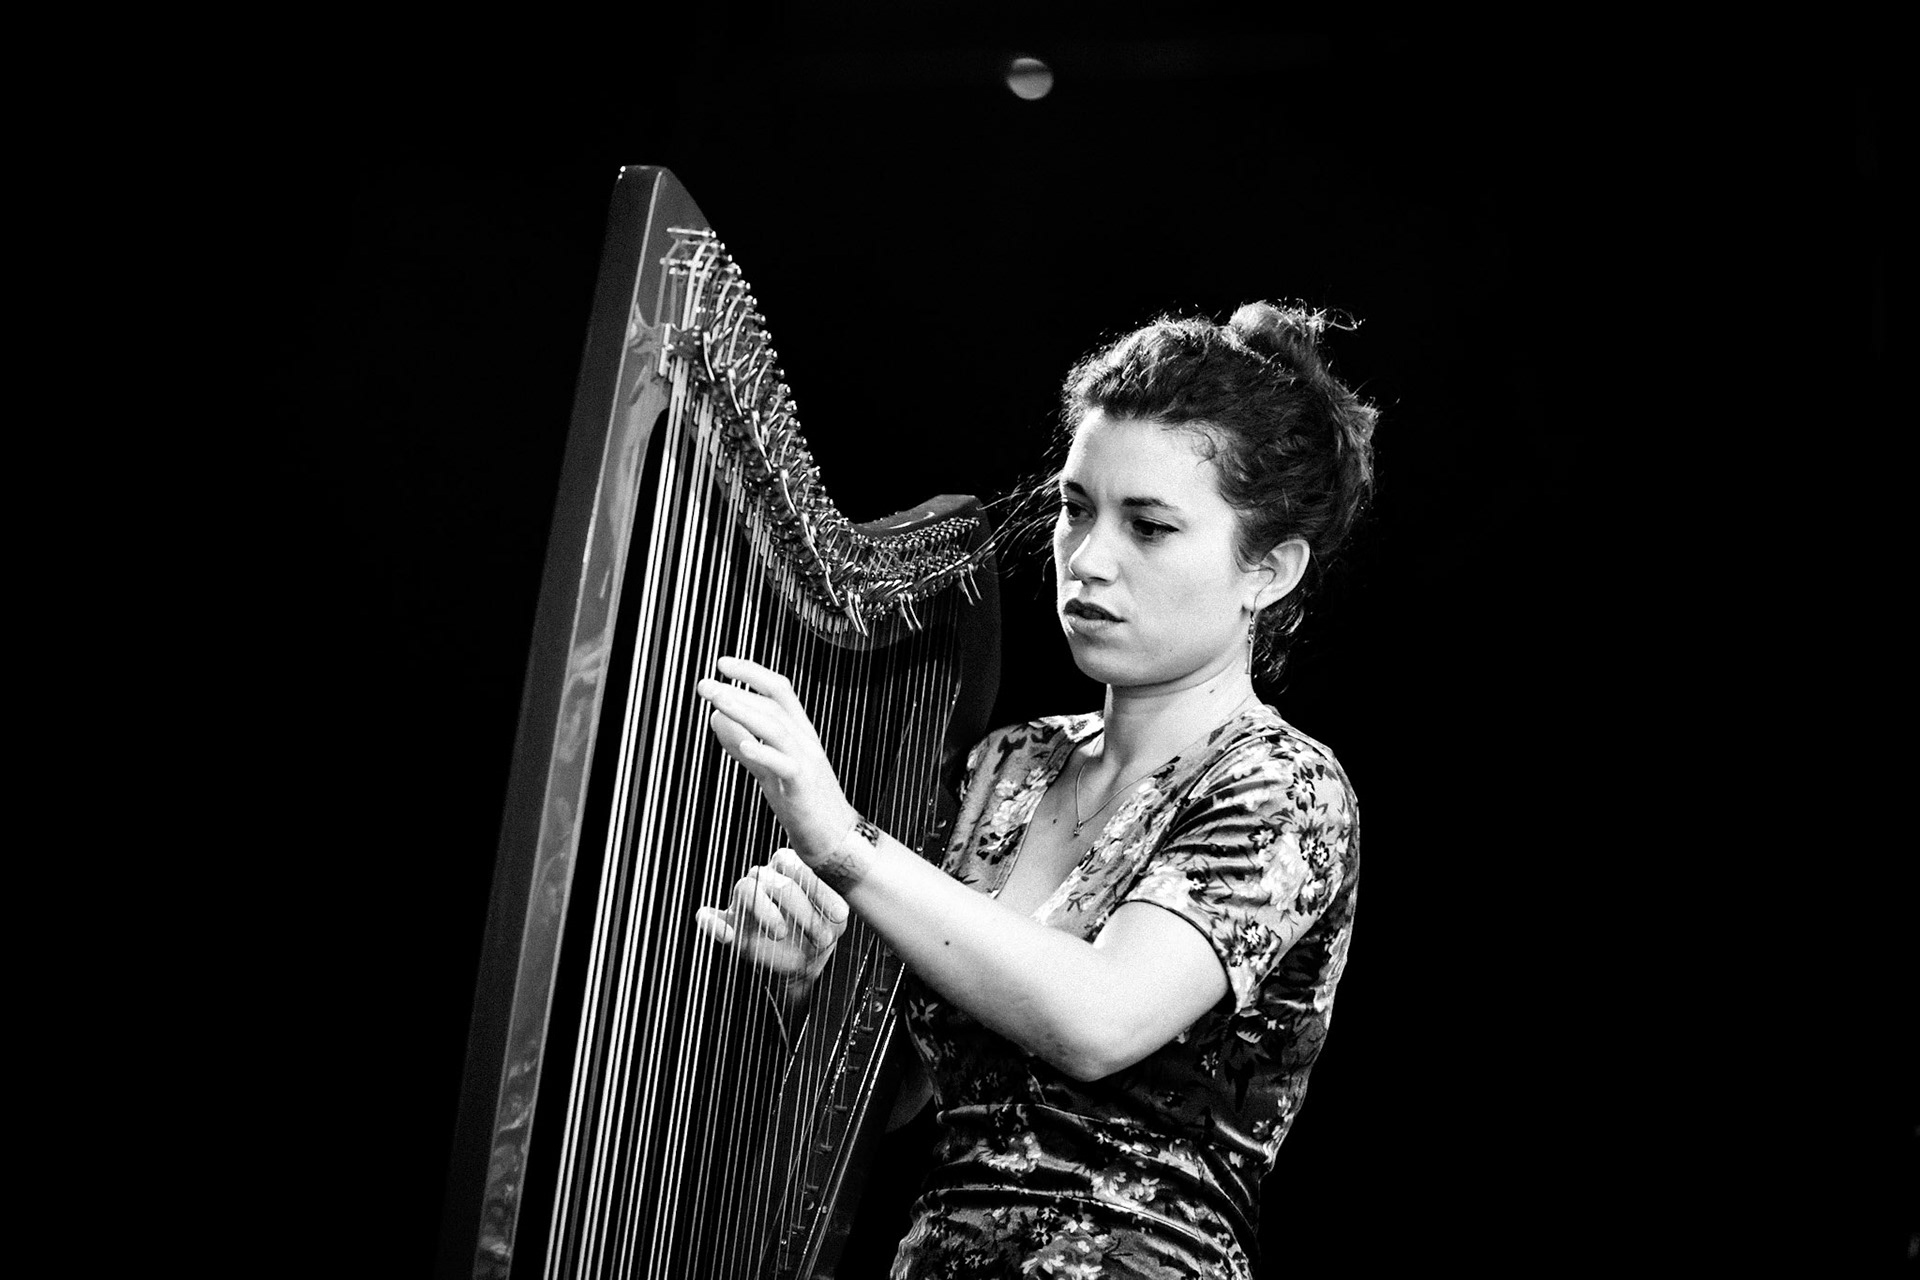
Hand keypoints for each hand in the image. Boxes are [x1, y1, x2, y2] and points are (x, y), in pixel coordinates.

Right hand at [694, 848, 849, 985]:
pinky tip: (727, 935)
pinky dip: (712, 923)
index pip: (798, 866)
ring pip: (745, 889)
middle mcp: (765, 877)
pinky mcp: (729, 922)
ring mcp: (744, 899)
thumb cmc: (821, 930)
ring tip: (781, 933)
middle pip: (775, 880)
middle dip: (801, 909)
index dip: (819, 890)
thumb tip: (841, 912)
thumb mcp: (835, 921)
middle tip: (820, 935)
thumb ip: (836, 910)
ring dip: (765, 912)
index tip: (839, 915)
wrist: (805, 961)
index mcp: (790, 867)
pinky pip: (709, 916)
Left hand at [696, 656, 857, 862]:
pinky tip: (743, 745)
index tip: (723, 664)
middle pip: (773, 705)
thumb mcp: (769, 768)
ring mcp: (806, 762)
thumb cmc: (803, 802)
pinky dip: (763, 753)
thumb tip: (717, 718)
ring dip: (743, 711)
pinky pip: (784, 765)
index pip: (778, 690)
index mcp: (800, 732)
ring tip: (716, 702)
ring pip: (775, 728)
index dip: (752, 673)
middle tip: (705, 684)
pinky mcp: (802, 787)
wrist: (834, 836)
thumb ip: (744, 744)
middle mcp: (805, 741)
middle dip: (738, 690)